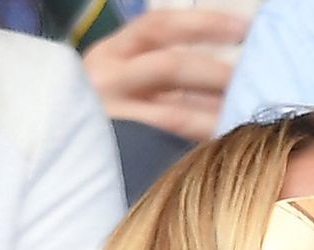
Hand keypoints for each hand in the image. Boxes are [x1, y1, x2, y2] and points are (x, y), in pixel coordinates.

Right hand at [81, 9, 250, 141]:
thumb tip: (225, 69)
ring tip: (248, 113)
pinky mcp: (119, 153)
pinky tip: (227, 143)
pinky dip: (201, 144)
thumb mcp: (124, 84)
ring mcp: (111, 119)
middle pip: (171, 65)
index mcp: (110, 54)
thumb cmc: (100, 120)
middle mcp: (105, 79)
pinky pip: (172, 149)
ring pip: (176, 112)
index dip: (204, 23)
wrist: (56, 162)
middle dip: (218, 70)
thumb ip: (163, 74)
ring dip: (217, 112)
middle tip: (257, 75)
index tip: (241, 26)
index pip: (158, 26)